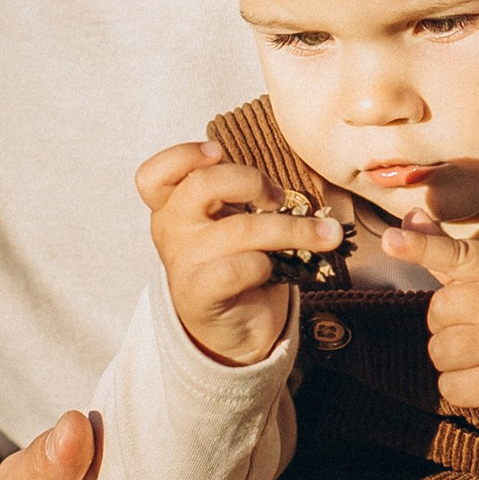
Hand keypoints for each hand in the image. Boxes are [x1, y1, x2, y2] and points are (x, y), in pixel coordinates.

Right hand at [138, 140, 340, 366]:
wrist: (236, 326)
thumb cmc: (237, 261)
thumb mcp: (232, 220)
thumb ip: (238, 193)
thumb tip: (279, 183)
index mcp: (171, 206)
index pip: (154, 174)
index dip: (185, 155)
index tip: (218, 153)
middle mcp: (170, 230)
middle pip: (203, 184)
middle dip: (253, 181)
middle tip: (278, 198)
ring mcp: (182, 262)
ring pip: (239, 228)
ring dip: (292, 229)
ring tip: (324, 235)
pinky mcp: (199, 293)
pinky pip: (239, 267)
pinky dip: (267, 265)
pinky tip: (276, 270)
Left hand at [379, 222, 478, 433]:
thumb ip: (451, 253)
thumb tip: (409, 218)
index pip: (460, 255)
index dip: (423, 248)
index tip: (390, 239)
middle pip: (439, 309)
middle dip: (446, 324)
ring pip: (439, 350)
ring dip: (450, 359)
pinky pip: (449, 386)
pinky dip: (459, 386)